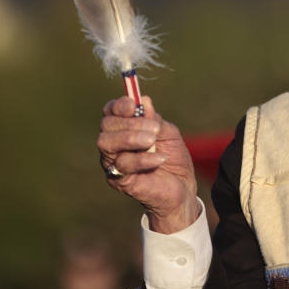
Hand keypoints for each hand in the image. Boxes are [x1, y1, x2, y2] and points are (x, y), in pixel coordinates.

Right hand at [97, 95, 200, 233]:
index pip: (110, 112)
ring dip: (131, 138)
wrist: (182, 188)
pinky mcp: (118, 180)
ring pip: (107, 143)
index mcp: (123, 129)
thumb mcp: (168, 133)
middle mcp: (113, 144)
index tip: (133, 105)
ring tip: (153, 141)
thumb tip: (143, 100)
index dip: (118, 105)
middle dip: (129, 123)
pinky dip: (143, 159)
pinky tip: (160, 158)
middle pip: (106, 125)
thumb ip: (154, 119)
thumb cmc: (173, 158)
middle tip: (154, 129)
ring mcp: (113, 162)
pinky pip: (122, 164)